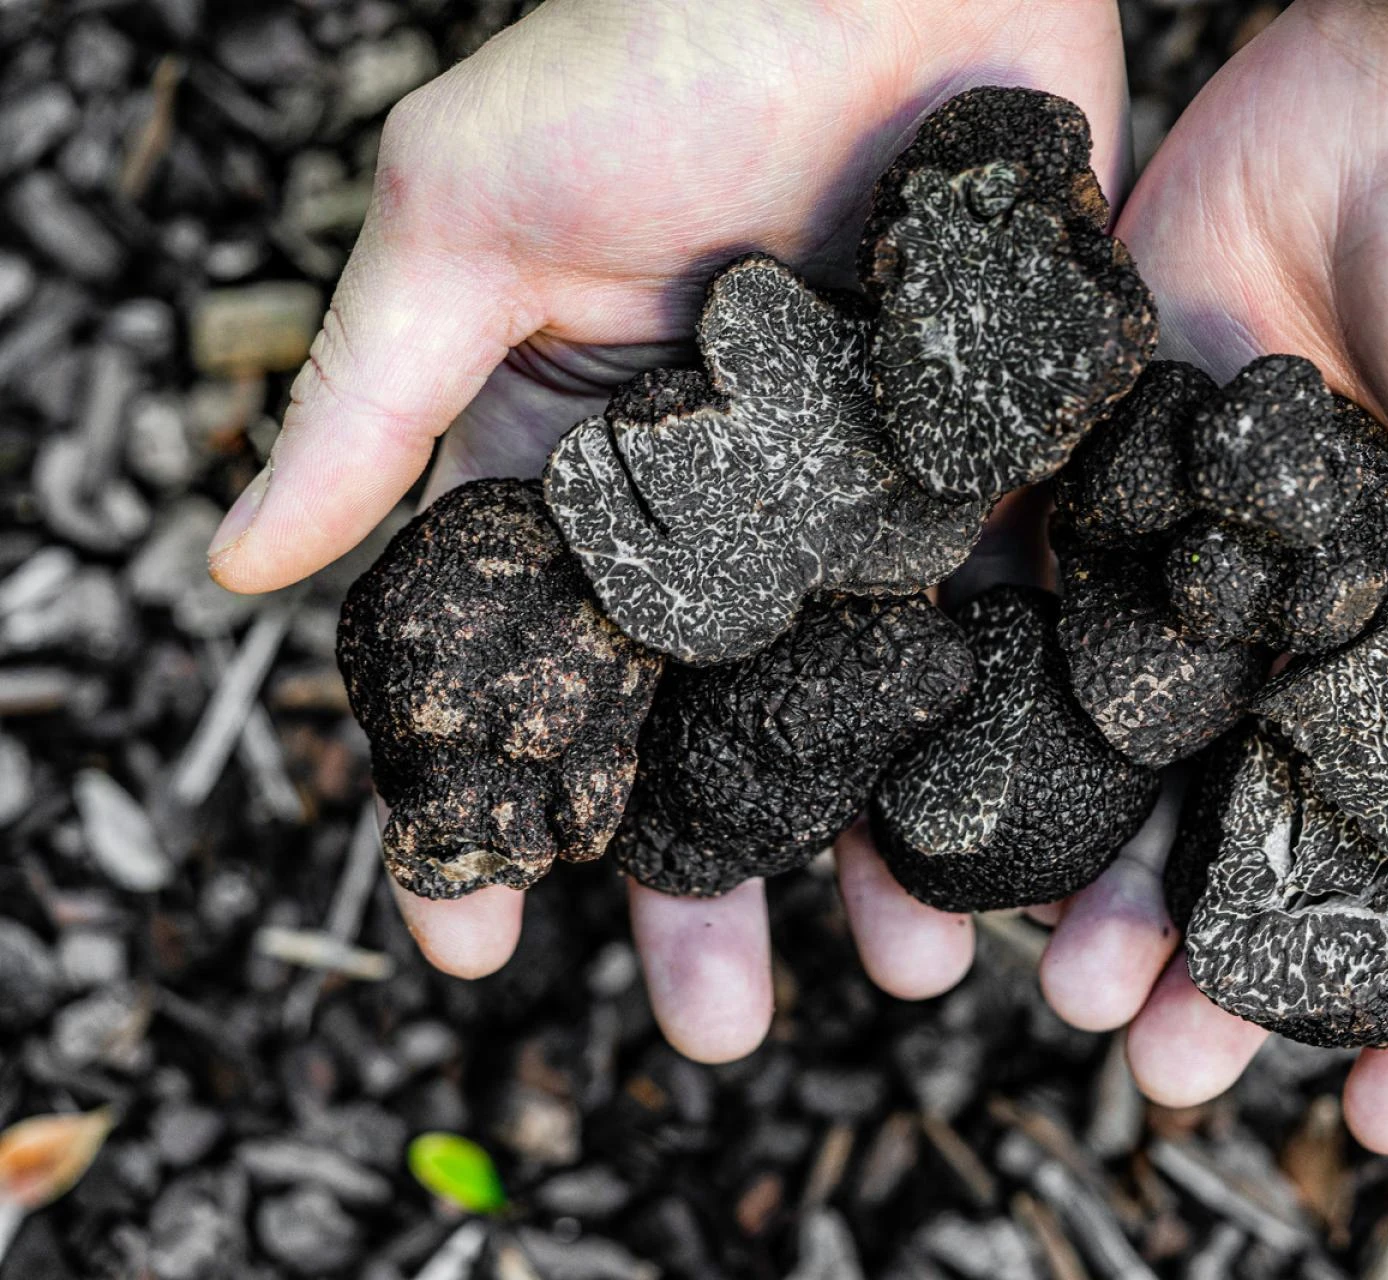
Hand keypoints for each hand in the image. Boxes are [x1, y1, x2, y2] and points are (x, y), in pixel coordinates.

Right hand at [209, 0, 1129, 1058]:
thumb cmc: (657, 52)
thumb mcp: (469, 216)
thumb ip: (376, 402)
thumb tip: (240, 568)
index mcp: (573, 471)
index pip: (516, 676)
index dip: (485, 807)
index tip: (473, 933)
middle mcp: (713, 517)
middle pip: (696, 742)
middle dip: (699, 885)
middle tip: (713, 1025)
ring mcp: (852, 512)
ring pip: (846, 721)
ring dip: (863, 853)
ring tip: (900, 973)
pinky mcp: (983, 482)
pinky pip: (985, 641)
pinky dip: (992, 744)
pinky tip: (1010, 851)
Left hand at [1031, 0, 1387, 1150]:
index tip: (1364, 1120)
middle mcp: (1325, 651)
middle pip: (1256, 847)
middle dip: (1210, 965)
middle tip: (1146, 1053)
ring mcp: (1206, 580)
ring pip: (1135, 769)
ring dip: (1094, 881)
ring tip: (1047, 976)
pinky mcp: (1106, 495)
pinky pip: (1040, 633)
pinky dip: (996, 726)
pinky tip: (954, 820)